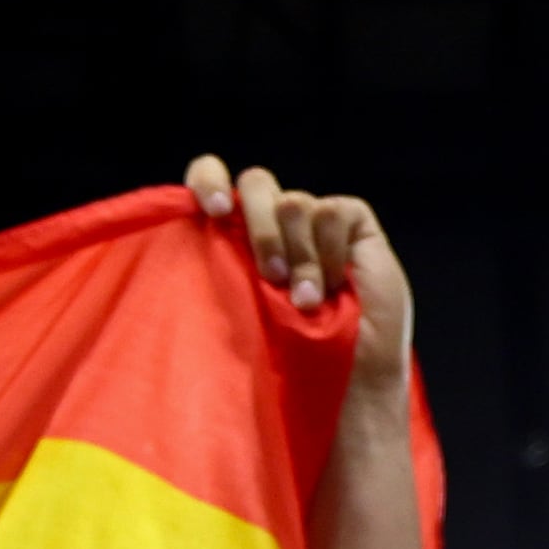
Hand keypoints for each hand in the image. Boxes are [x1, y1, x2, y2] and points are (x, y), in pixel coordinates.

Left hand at [187, 156, 415, 399]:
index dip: (207, 179)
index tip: (212, 210)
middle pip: (256, 184)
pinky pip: (330, 213)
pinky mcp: (350, 218)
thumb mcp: (240, 308)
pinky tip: (337, 285)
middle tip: (271, 277)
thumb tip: (198, 231)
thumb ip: (221, 266)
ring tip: (307, 300)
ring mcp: (312, 217)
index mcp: (235, 233)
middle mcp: (273, 220)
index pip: (211, 177)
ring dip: (300, 256)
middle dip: (261, 231)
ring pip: (292, 203)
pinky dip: (328, 252)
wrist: (346, 372)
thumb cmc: (289, 350)